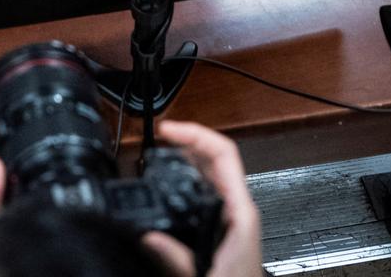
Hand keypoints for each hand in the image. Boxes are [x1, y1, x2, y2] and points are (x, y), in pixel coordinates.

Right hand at [140, 121, 262, 276]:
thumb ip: (177, 260)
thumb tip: (149, 235)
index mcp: (241, 214)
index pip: (225, 155)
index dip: (196, 135)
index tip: (169, 131)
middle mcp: (239, 210)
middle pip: (216, 159)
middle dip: (187, 141)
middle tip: (159, 136)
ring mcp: (232, 217)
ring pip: (211, 173)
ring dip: (187, 157)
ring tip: (162, 150)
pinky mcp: (223, 227)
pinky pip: (207, 191)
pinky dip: (188, 178)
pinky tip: (171, 182)